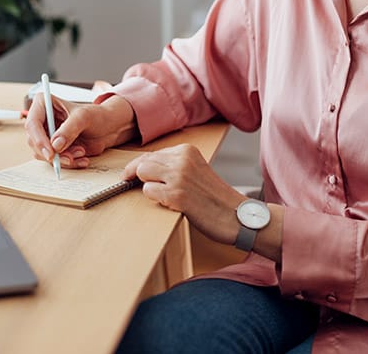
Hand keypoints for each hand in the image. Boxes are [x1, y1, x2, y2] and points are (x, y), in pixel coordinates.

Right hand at [24, 93, 137, 167]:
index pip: (32, 123)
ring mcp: (48, 135)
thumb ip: (69, 129)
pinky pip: (55, 161)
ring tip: (81, 152)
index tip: (50, 153)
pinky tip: (82, 158)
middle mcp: (43, 120)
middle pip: (34, 142)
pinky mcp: (55, 148)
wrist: (109, 128)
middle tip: (69, 158)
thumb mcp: (84, 117)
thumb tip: (55, 145)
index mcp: (44, 104)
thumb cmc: (97, 115)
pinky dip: (69, 162)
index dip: (39, 139)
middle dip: (52, 153)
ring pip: (44, 154)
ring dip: (63, 158)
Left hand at [123, 144, 245, 245]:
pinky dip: (154, 199)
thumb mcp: (196, 170)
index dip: (139, 166)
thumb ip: (174, 166)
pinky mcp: (177, 195)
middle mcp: (182, 160)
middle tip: (131, 184)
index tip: (130, 174)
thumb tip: (144, 168)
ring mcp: (179, 177)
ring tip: (161, 196)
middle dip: (136, 175)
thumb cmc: (216, 197)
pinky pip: (148, 192)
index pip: (151, 154)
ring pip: (142, 174)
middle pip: (143, 162)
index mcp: (187, 151)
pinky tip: (169, 203)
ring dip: (147, 187)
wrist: (237, 216)